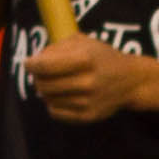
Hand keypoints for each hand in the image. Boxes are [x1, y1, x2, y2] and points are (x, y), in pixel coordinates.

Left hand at [24, 37, 148, 123]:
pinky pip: (55, 112)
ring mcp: (88, 102)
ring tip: (53, 82)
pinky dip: (52, 103)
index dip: (30, 64)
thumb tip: (33, 63)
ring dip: (45, 90)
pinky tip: (60, 95)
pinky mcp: (88, 116)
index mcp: (85, 59)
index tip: (28, 62)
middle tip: (40, 73)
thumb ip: (56, 48)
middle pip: (43, 84)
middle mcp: (87, 82)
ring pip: (48, 99)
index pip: (44, 66)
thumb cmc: (101, 57)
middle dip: (36, 77)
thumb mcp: (82, 42)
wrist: (131, 81)